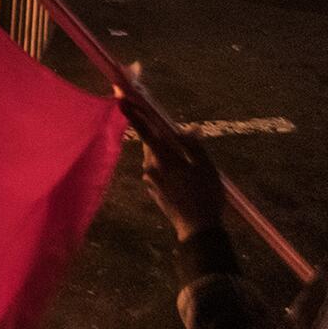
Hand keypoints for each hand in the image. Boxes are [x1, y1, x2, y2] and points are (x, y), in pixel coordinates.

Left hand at [140, 124, 225, 240]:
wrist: (197, 229)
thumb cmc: (205, 195)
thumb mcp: (206, 167)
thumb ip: (194, 145)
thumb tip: (187, 129)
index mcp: (164, 158)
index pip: (146, 131)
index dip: (134, 114)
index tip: (121, 100)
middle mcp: (151, 167)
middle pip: (151, 143)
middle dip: (158, 135)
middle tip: (176, 135)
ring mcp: (150, 180)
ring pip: (155, 157)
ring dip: (166, 153)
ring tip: (189, 163)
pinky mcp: (152, 190)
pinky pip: (157, 170)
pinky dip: (167, 166)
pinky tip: (184, 177)